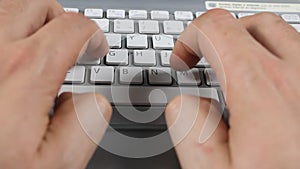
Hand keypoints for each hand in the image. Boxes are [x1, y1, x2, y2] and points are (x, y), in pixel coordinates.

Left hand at [0, 0, 110, 168]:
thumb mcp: (56, 166)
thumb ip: (87, 123)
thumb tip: (90, 99)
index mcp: (21, 75)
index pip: (72, 28)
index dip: (93, 35)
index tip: (95, 48)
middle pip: (37, 6)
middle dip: (61, 22)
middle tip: (69, 46)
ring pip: (5, 10)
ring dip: (28, 26)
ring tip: (36, 53)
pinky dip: (1, 36)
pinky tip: (4, 64)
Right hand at [166, 9, 299, 168]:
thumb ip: (189, 128)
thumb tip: (185, 103)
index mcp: (264, 91)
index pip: (216, 29)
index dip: (190, 38)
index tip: (183, 61)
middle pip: (251, 25)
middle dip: (219, 37)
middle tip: (205, 62)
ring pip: (284, 38)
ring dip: (250, 48)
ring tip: (234, 76)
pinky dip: (279, 66)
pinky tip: (270, 95)